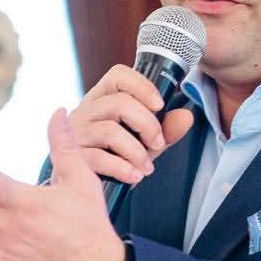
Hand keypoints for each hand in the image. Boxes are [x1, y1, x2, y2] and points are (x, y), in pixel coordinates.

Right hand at [70, 65, 194, 187]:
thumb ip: (166, 129)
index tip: (159, 105)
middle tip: (158, 144)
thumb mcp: (144, 141)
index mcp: (102, 98)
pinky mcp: (73, 157)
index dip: (142, 86)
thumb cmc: (116, 156)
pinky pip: (99, 158)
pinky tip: (134, 176)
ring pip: (110, 131)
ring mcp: (76, 133)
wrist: (88, 184)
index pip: (118, 75)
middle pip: (119, 103)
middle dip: (147, 124)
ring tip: (146, 167)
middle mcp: (85, 110)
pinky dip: (122, 168)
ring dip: (137, 152)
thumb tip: (186, 116)